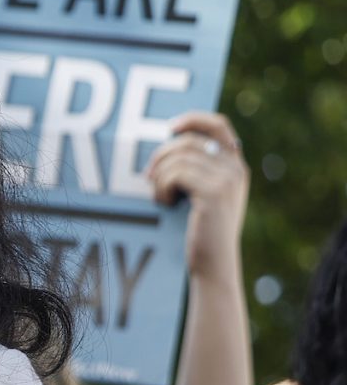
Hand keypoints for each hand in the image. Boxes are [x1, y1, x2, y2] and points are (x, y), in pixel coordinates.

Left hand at [147, 112, 247, 275]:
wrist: (214, 264)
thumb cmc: (201, 233)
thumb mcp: (204, 196)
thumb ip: (199, 171)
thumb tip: (169, 146)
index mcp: (235, 166)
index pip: (218, 125)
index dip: (193, 119)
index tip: (171, 127)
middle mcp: (235, 168)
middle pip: (188, 141)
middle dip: (161, 156)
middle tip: (149, 177)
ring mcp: (227, 179)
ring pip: (179, 158)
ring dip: (160, 176)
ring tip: (160, 197)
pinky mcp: (214, 192)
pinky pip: (177, 173)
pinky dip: (162, 187)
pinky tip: (164, 203)